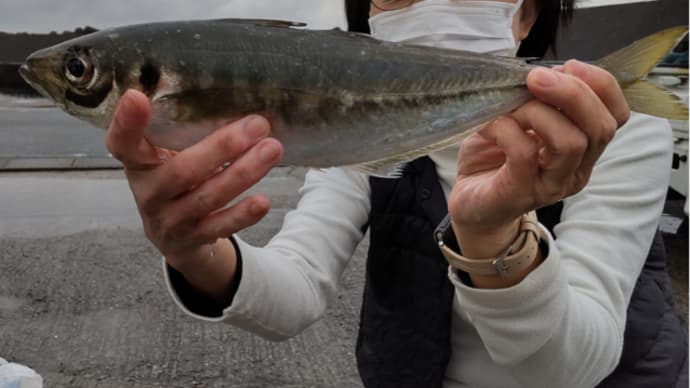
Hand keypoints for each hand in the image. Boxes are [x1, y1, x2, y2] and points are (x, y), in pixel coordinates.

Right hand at [106, 89, 282, 299]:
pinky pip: (219, 226)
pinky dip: (242, 214)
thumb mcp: (164, 154)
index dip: (126, 122)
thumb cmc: (173, 179)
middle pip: (182, 171)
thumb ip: (182, 129)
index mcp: (138, 163)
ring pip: (207, 197)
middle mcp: (149, 192)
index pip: (122, 143)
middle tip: (257, 125)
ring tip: (272, 149)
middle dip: (222, 147)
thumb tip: (234, 96)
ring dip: (243, 173)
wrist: (172, 234)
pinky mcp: (193, 238)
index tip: (137, 97)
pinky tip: (263, 201)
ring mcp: (170, 219)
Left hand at [447, 61, 628, 283]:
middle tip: (535, 78)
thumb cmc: (494, 158)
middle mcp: (576, 170)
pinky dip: (505, 128)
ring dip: (538, 112)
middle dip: (572, 93)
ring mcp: (551, 185)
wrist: (470, 202)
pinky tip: (489, 126)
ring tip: (510, 107)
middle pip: (601, 127)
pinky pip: (524, 153)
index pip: (617, 115)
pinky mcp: (520, 193)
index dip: (601, 85)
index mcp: (584, 148)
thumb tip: (546, 72)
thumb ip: (539, 100)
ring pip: (571, 142)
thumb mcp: (521, 120)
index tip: (569, 65)